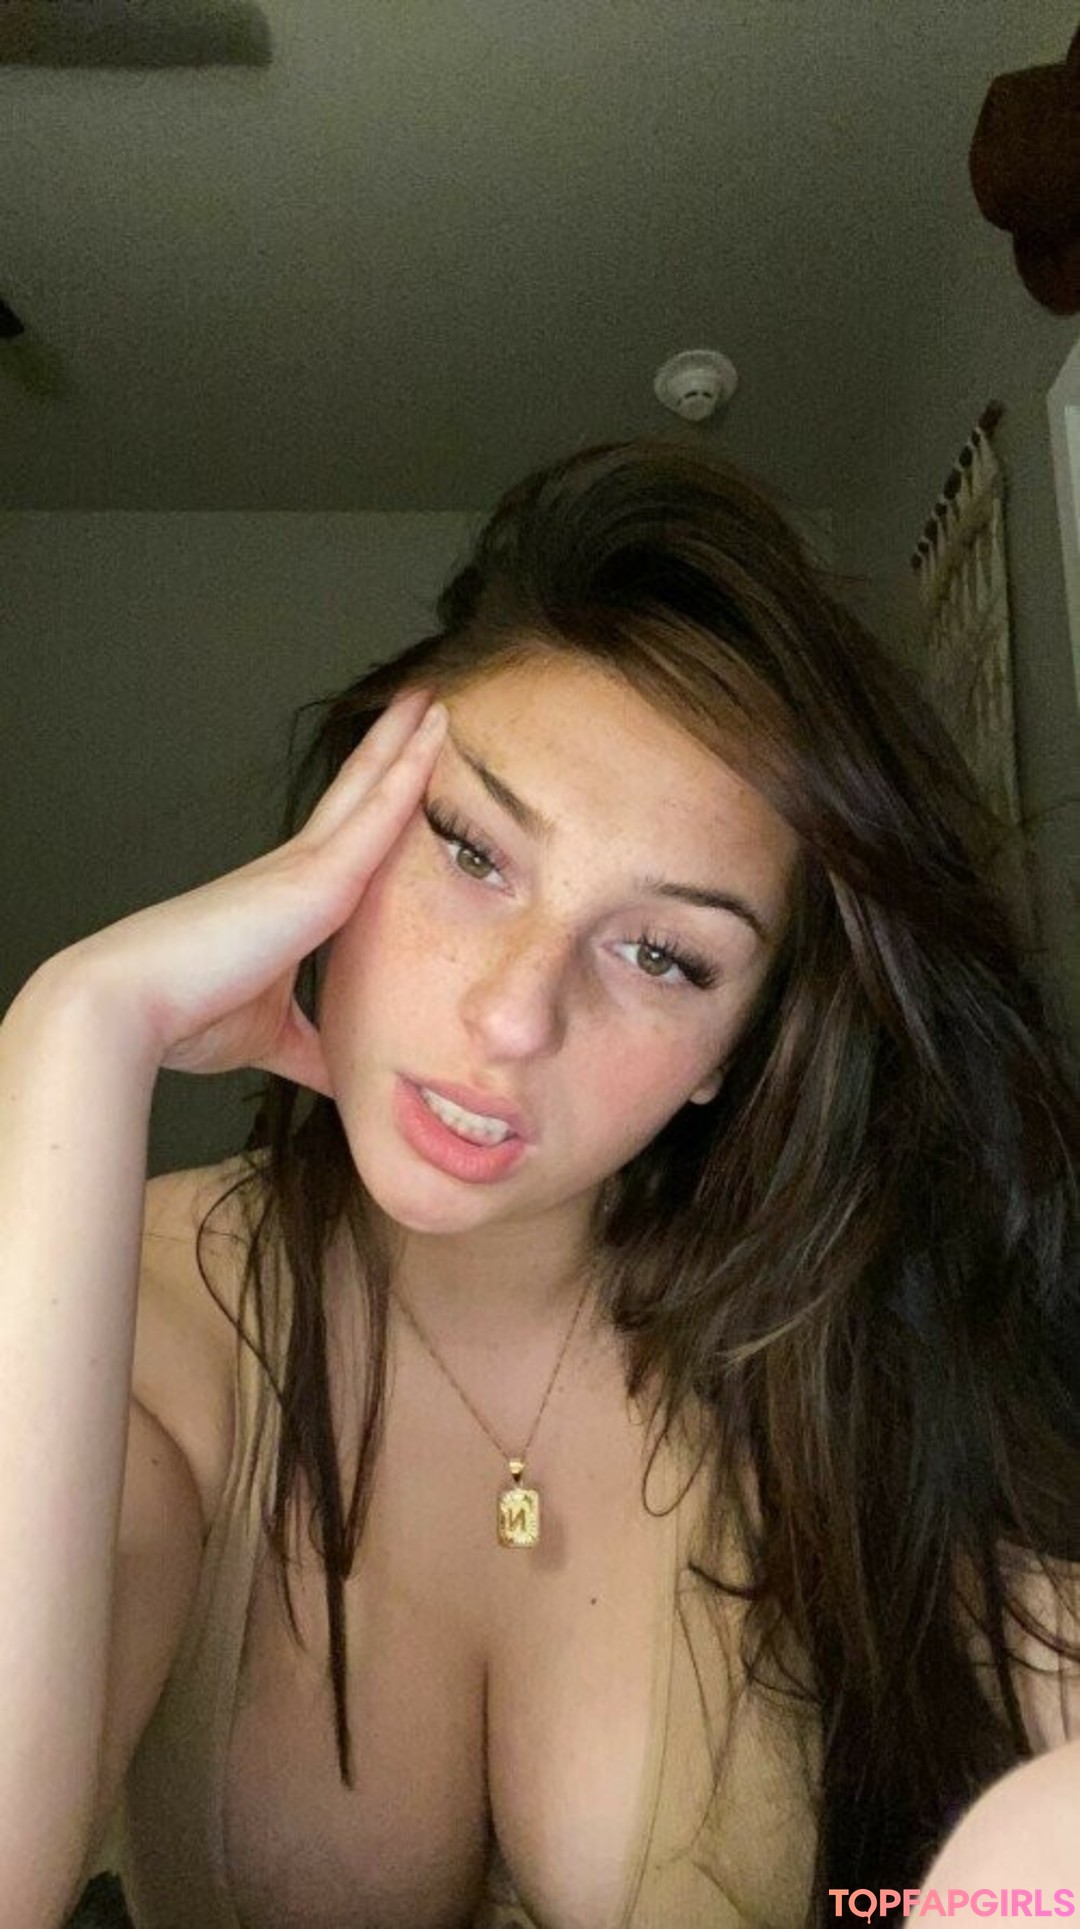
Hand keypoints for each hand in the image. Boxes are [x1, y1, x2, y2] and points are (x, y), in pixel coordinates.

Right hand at [51, 688, 446, 1092]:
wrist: (136, 1003)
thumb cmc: (188, 1015)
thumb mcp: (272, 1035)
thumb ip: (313, 1048)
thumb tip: (345, 1078)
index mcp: (286, 902)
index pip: (341, 842)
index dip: (371, 804)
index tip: (399, 773)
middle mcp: (295, 871)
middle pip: (356, 797)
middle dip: (389, 753)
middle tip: (424, 707)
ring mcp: (305, 867)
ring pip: (369, 790)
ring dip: (405, 744)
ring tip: (435, 699)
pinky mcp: (315, 876)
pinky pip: (376, 814)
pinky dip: (408, 775)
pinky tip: (432, 739)